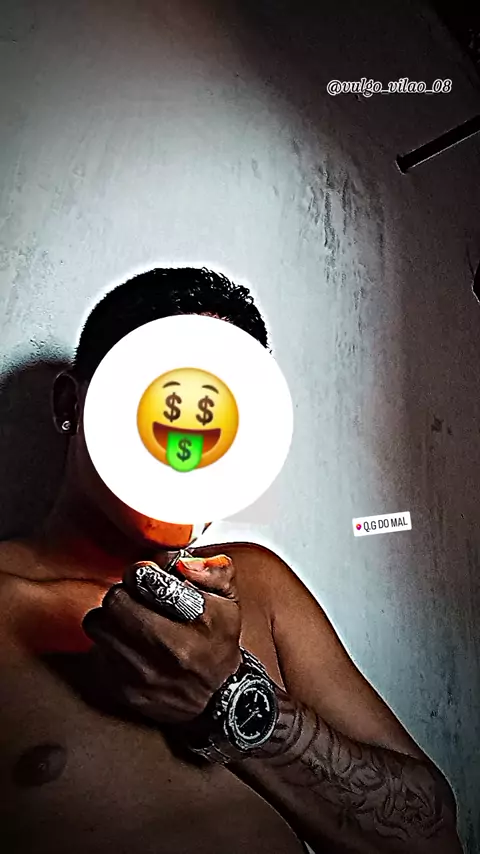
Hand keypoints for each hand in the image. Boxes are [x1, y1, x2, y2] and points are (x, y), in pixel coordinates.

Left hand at [82, 555, 241, 724]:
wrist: (218, 698)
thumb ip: (214, 572)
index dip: (141, 573)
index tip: (146, 577)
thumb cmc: (218, 644)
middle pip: (113, 601)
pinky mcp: (121, 690)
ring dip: (111, 619)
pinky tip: (131, 647)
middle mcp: (160, 656)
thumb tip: (182, 563)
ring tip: (131, 623)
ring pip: (97, 625)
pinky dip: (110, 645)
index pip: (145, 582)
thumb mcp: (228, 603)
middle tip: (137, 600)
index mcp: (190, 629)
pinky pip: (97, 652)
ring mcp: (137, 676)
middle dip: (124, 595)